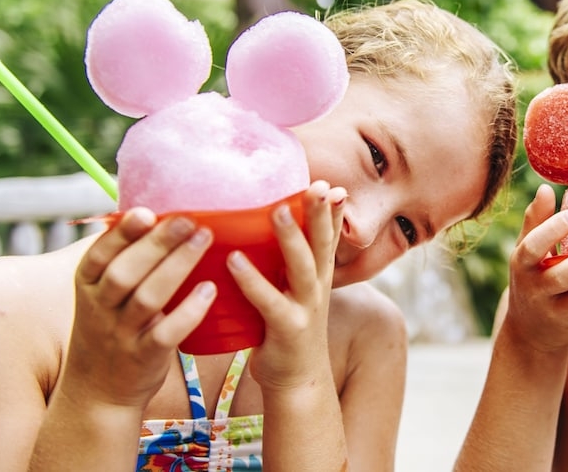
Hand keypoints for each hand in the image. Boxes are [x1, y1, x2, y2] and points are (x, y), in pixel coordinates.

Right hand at [65, 208, 215, 408]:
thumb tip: (151, 211)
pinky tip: (209, 290)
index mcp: (89, 287)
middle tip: (189, 219)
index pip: (99, 256)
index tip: (146, 212)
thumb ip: (121, 259)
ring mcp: (122, 335)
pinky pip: (166, 334)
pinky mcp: (145, 357)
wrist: (97, 392)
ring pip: (147, 298)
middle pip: (125, 272)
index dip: (121, 234)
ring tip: (204, 239)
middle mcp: (101, 309)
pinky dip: (188, 311)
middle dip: (157, 243)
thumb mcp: (101, 294)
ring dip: (177, 267)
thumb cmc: (110, 327)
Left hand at [228, 180, 345, 390]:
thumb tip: (259, 228)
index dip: (332, 212)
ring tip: (276, 209)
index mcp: (319, 277)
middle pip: (322, 244)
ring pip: (303, 266)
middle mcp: (318, 288)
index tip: (333, 185)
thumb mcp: (295, 292)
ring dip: (291, 237)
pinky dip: (252, 279)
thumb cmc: (288, 330)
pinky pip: (268, 301)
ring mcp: (305, 308)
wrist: (297, 382)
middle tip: (317, 185)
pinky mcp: (287, 329)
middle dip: (321, 213)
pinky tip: (234, 260)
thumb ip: (286, 263)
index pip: (329, 237)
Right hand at [500, 184, 567, 353]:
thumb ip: (536, 221)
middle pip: (563, 276)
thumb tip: (546, 188)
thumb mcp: (525, 250)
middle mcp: (538, 289)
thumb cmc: (530, 277)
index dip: (552, 230)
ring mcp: (557, 310)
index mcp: (524, 264)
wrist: (527, 330)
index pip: (533, 246)